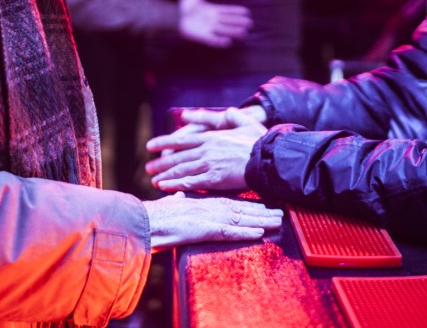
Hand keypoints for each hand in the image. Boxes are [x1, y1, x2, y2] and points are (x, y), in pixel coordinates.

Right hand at [143, 192, 281, 251]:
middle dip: (262, 211)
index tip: (264, 204)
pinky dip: (245, 232)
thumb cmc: (155, 215)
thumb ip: (178, 198)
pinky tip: (259, 234)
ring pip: (241, 218)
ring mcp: (209, 218)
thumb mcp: (169, 203)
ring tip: (278, 222)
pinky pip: (229, 232)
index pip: (231, 202)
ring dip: (261, 221)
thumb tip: (179, 193)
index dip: (250, 204)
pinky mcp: (205, 229)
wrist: (144, 220)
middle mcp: (209, 208)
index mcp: (203, 203)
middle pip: (241, 209)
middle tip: (281, 212)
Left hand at [145, 107, 267, 191]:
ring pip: (180, 170)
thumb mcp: (243, 121)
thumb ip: (228, 116)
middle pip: (177, 157)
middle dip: (160, 162)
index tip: (151, 146)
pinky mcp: (214, 180)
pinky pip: (190, 183)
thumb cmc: (258, 140)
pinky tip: (165, 187)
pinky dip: (175, 185)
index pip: (181, 140)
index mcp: (210, 137)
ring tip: (153, 180)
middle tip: (148, 167)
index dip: (163, 143)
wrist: (268, 158)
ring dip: (164, 175)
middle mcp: (205, 150)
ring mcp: (208, 165)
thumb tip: (225, 111)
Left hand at [178, 0, 251, 47]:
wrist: (173, 17)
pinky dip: (220, 41)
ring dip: (234, 32)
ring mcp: (209, 29)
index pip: (228, 11)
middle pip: (229, 21)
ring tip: (244, 33)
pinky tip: (228, 41)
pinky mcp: (202, 36)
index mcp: (213, 10)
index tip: (247, 12)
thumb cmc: (183, 6)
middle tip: (250, 24)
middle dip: (239, 22)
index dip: (237, 11)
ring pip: (224, 31)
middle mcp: (213, 20)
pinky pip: (213, 40)